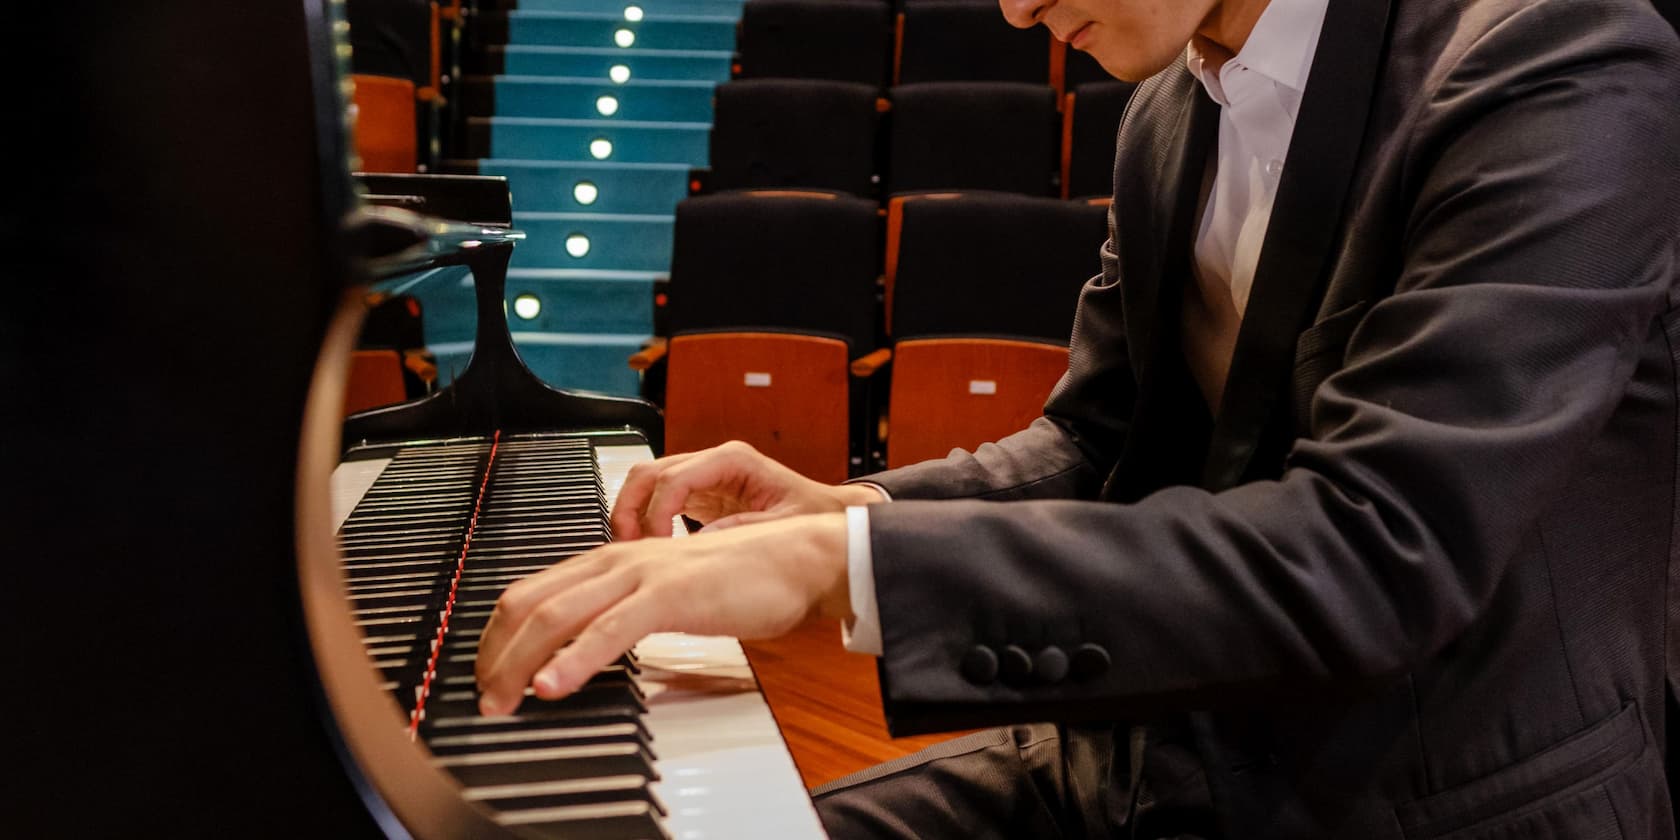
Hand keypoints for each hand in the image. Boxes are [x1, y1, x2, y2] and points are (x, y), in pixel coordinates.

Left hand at [474, 512, 849, 715]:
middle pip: (531, 603)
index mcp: (615, 558)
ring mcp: (641, 573)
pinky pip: (609, 630)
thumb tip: (595, 644)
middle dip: (495, 655)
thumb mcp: (669, 593)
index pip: (534, 592)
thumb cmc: (745, 577)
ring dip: (520, 662)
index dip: (500, 635)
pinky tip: (552, 685)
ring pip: (558, 615)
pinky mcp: (668, 594)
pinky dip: (573, 659)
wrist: (797, 556)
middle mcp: (618, 559)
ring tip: (503, 701)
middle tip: (484, 698)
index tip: (490, 672)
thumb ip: (629, 610)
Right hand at [611, 440, 883, 539]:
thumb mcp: (781, 527)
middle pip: (651, 472)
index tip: (656, 544)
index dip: (659, 512)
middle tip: (626, 545)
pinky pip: (661, 501)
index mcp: (733, 460)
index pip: (676, 478)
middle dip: (631, 507)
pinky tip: (648, 550)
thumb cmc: (811, 516)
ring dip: (633, 513)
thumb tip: (699, 544)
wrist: (827, 516)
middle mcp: (714, 463)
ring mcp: (705, 477)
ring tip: (631, 550)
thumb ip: (742, 531)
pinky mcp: (702, 495)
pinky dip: (647, 521)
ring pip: (649, 483)